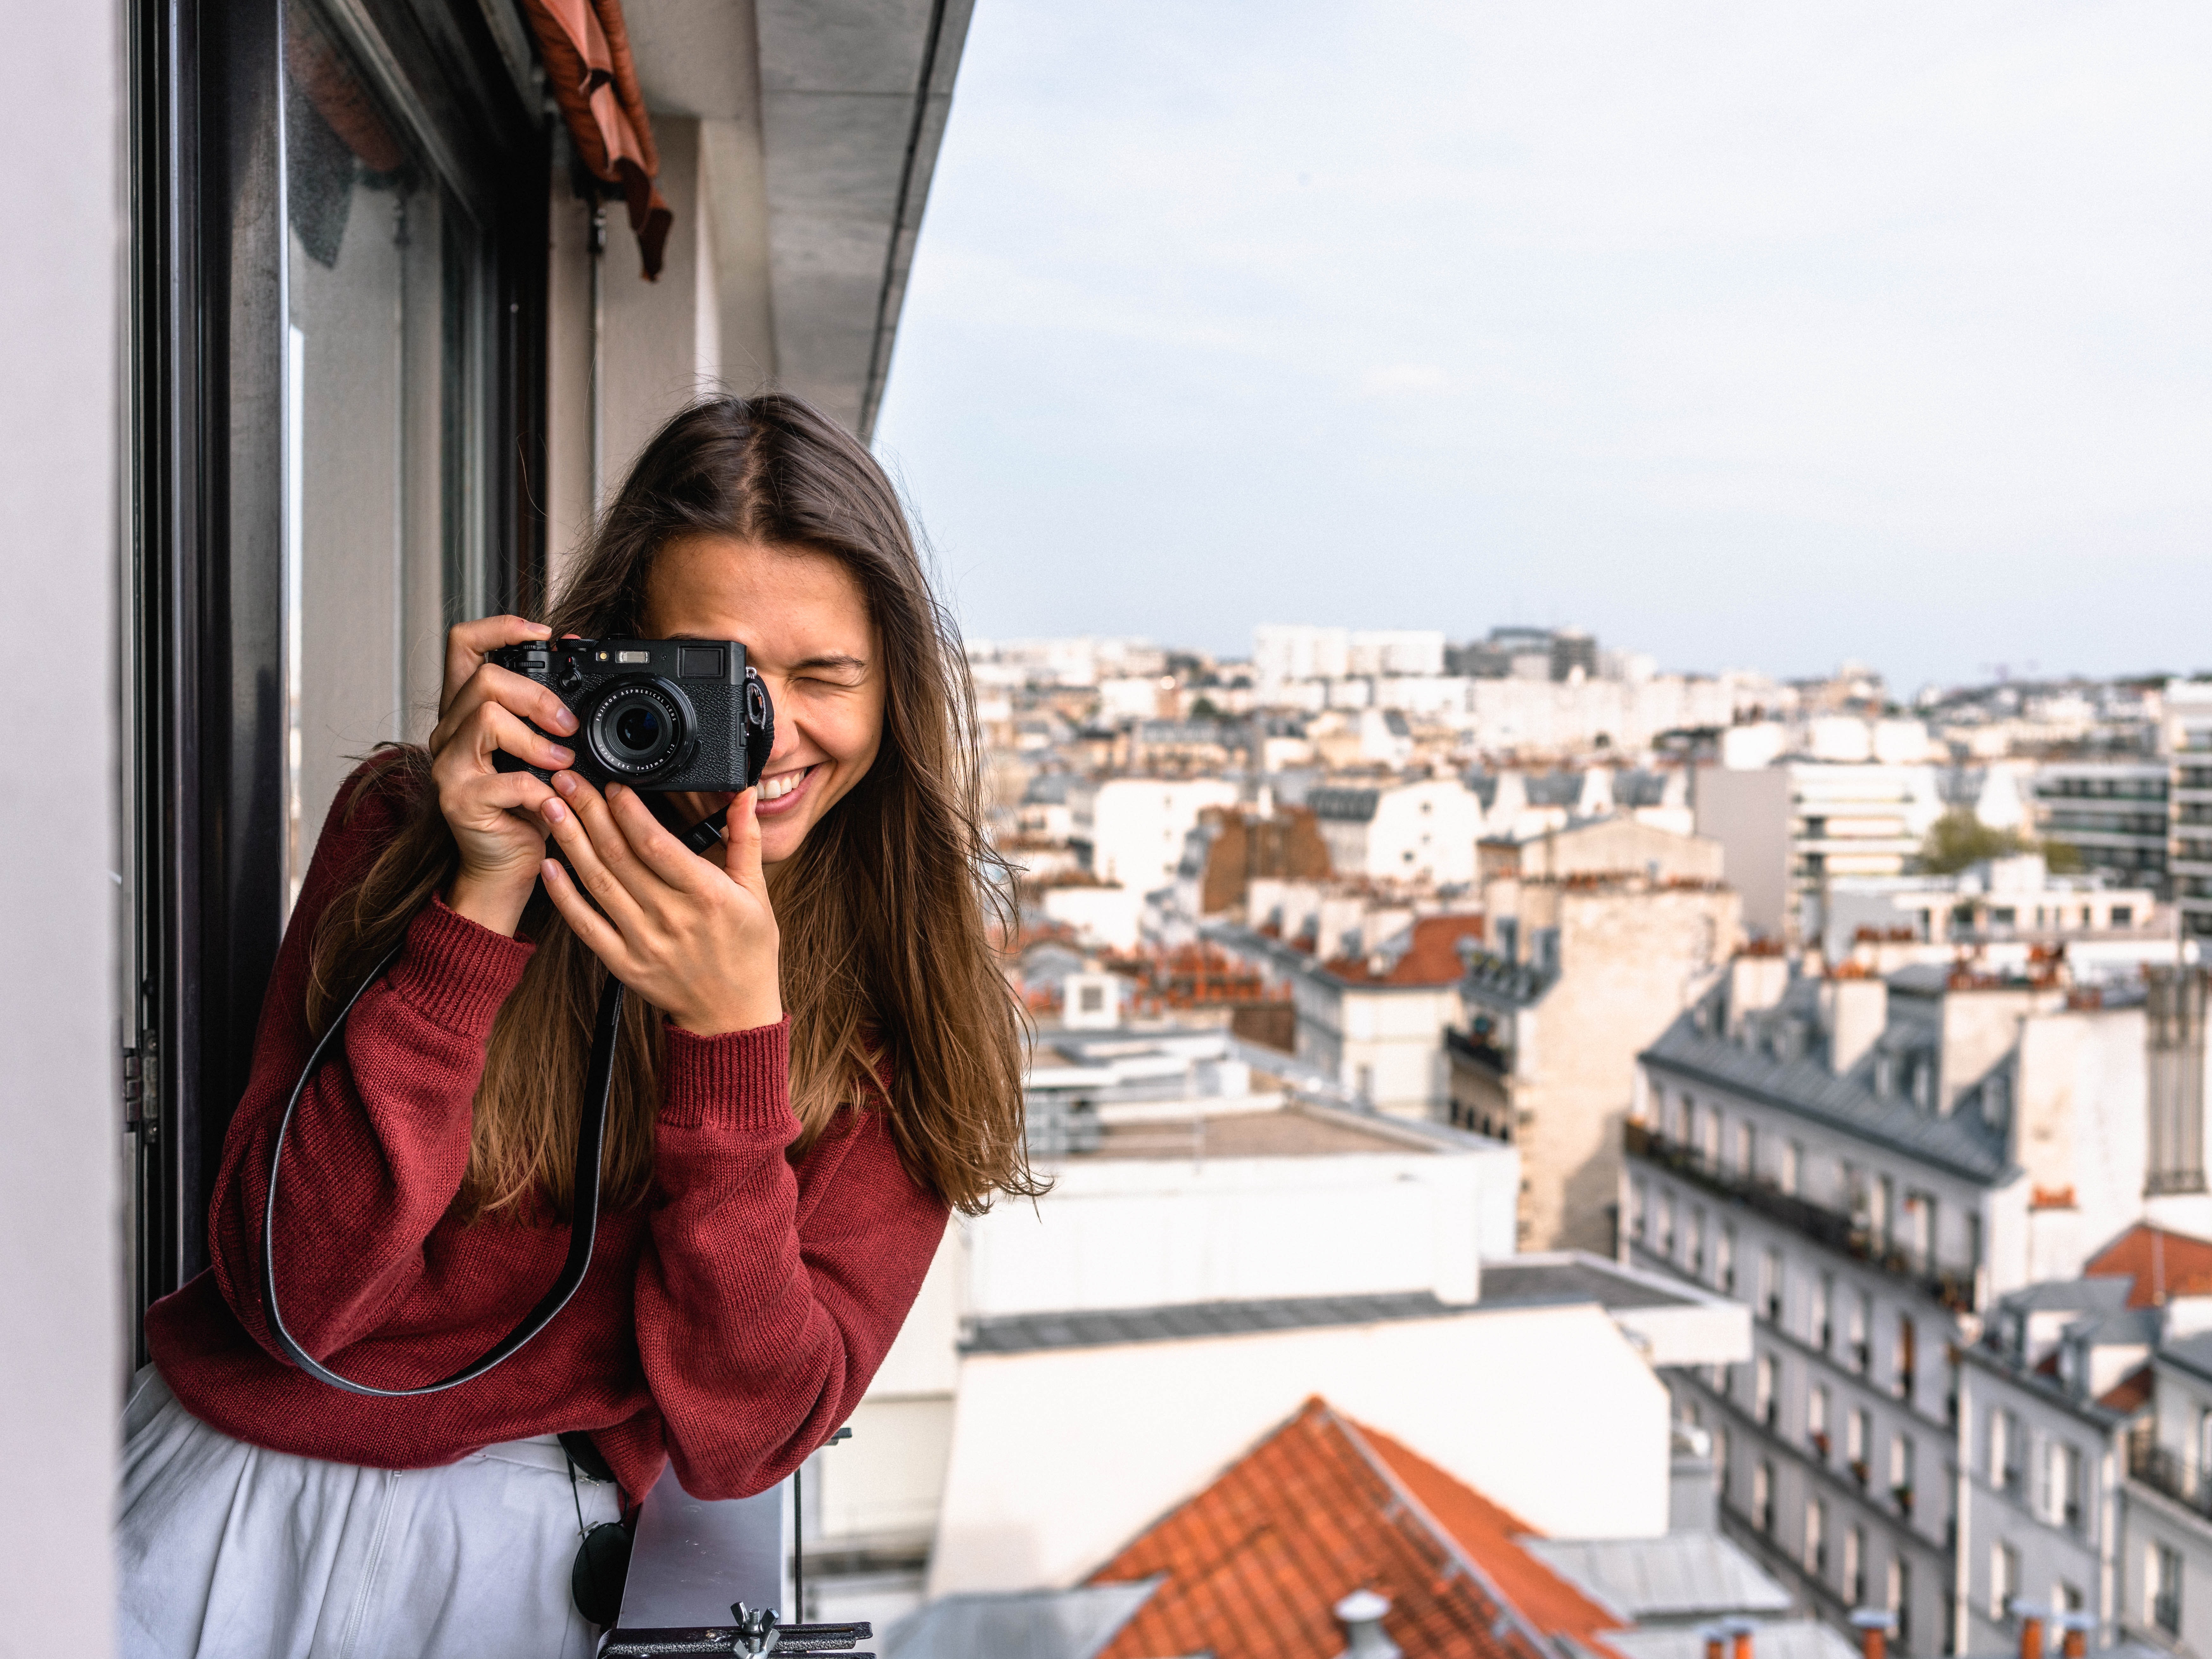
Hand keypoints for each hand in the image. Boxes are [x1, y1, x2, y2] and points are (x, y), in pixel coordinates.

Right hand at [427, 617, 582, 935]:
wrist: (505, 866)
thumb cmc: (525, 807)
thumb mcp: (540, 752)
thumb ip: (549, 715)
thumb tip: (581, 667)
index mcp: (465, 711)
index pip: (463, 644)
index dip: (500, 627)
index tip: (543, 632)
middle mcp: (447, 733)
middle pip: (483, 680)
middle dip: (536, 696)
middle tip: (569, 726)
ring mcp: (448, 766)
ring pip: (486, 719)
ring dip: (536, 741)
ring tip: (563, 765)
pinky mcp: (459, 800)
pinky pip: (504, 779)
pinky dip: (539, 789)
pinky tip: (553, 801)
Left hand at [535, 774, 782, 1035]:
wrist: (732, 1015)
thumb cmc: (747, 951)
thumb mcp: (757, 893)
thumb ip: (745, 839)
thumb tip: (744, 794)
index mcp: (706, 895)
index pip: (657, 844)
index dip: (629, 811)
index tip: (613, 784)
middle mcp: (671, 918)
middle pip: (620, 855)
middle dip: (590, 812)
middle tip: (568, 780)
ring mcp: (644, 943)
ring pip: (599, 883)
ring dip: (571, 842)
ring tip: (551, 808)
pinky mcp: (623, 964)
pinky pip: (586, 926)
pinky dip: (564, 897)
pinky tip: (550, 867)